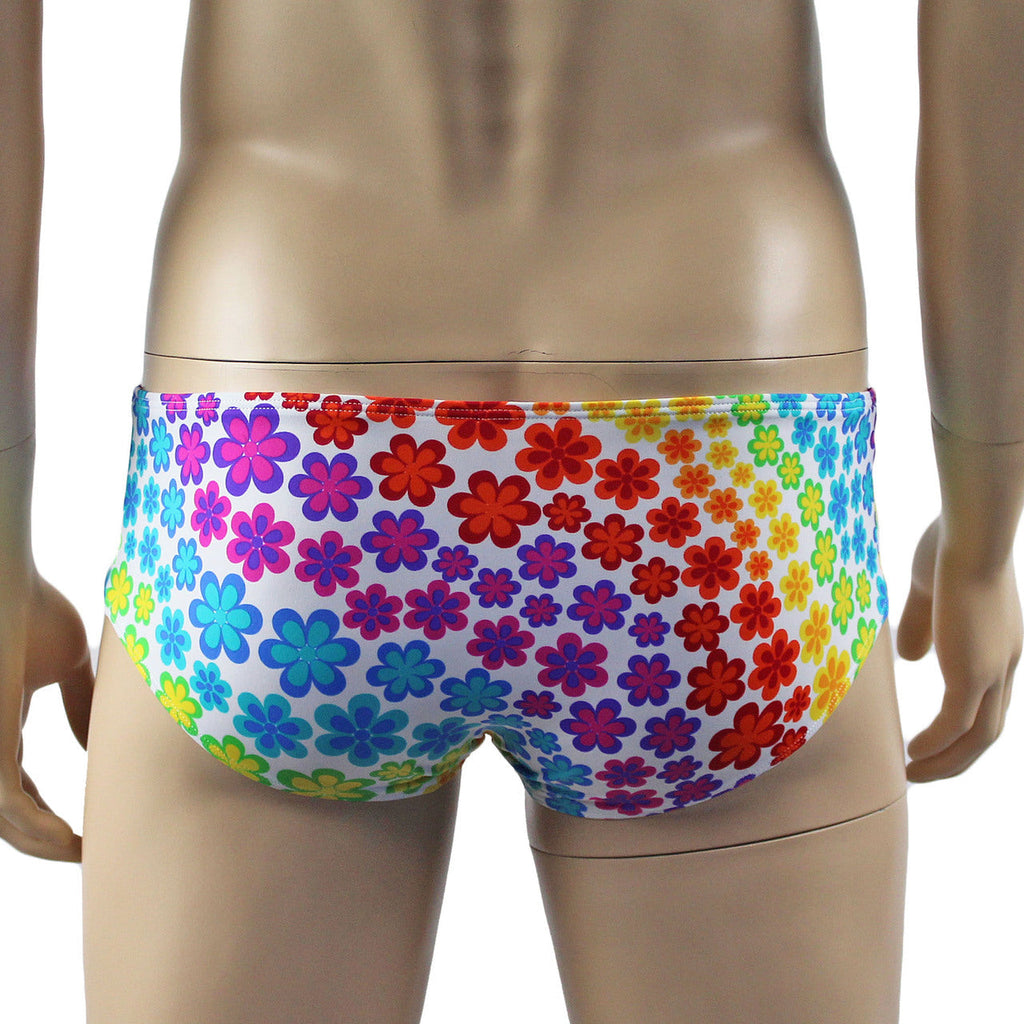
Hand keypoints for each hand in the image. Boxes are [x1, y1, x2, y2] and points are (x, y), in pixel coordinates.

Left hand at [0, 570, 93, 860]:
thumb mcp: (68, 662)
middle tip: (88, 853)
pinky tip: (71, 842)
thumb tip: (92, 743)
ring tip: (84, 854)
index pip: (17, 789)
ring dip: (46, 846)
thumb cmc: (30, 609)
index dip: (48, 815)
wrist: (3, 581)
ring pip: (8, 822)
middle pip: (11, 814)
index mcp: (1, 725)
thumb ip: (80, 703)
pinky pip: (11, 810)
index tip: (87, 829)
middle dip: (46, 840)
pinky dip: (40, 833)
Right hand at [896, 515, 1021, 781]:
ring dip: (944, 762)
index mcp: (1001, 646)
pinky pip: (954, 725)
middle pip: (988, 730)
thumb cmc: (951, 546)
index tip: (932, 739)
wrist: (973, 535)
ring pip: (976, 738)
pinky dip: (935, 746)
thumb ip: (921, 625)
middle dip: (954, 757)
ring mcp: (993, 672)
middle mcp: (1005, 665)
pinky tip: (912, 753)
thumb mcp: (931, 591)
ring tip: (913, 773)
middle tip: (921, 770)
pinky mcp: (973, 674)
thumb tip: (909, 658)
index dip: (961, 725)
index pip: (987, 699)